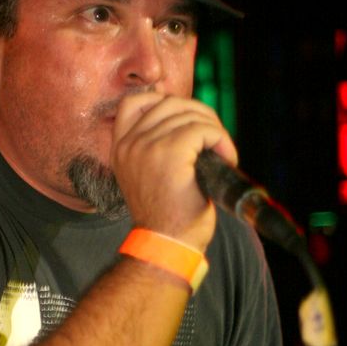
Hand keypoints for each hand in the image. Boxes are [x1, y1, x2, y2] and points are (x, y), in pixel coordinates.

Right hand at [111, 92, 237, 250]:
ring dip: (215, 130)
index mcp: (119, 149)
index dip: (163, 101)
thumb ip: (153, 147)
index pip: (133, 103)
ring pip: (190, 114)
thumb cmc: (166, 217)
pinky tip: (227, 158)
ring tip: (223, 153)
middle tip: (214, 141)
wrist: (167, 245)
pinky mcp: (171, 152)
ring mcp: (148, 146)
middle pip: (170, 103)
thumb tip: (183, 116)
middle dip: (200, 116)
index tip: (186, 119)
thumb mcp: (147, 176)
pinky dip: (222, 141)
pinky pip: (204, 129)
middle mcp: (129, 144)